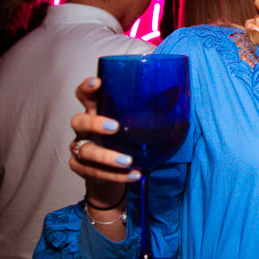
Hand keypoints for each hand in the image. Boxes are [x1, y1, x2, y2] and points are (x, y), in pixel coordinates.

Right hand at [69, 77, 139, 206]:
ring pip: (85, 150)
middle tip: (115, 127)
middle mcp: (84, 128)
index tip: (97, 82)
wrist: (112, 169)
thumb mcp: (137, 121)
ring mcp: (81, 148)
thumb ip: (152, 109)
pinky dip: (115, 175)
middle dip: (95, 123)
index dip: (87, 87)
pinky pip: (94, 172)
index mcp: (97, 110)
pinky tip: (133, 174)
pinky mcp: (81, 168)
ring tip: (127, 161)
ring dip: (106, 156)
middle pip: (79, 121)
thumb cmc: (127, 138)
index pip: (85, 94)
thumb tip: (180, 94)